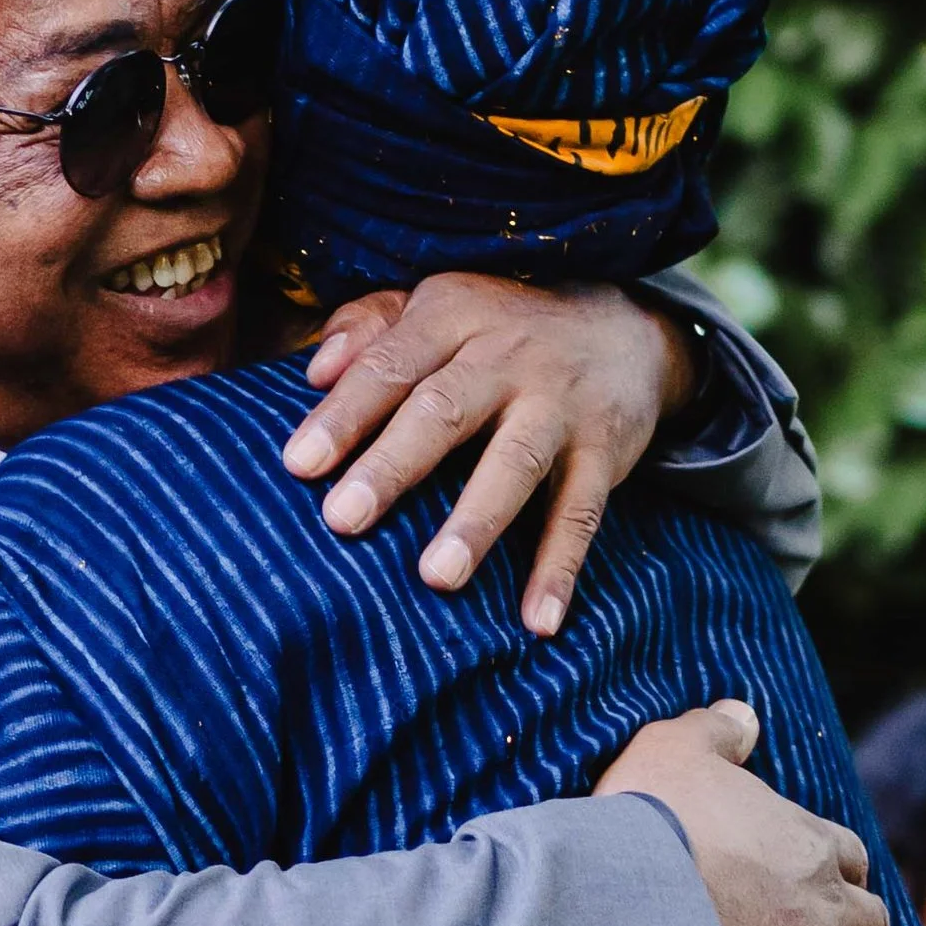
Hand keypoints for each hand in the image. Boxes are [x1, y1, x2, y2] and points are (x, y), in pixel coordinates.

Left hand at [281, 278, 701, 637]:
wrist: (626, 327)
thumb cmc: (498, 329)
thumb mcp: (436, 305)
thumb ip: (369, 328)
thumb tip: (312, 370)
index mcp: (452, 317)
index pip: (390, 365)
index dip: (344, 413)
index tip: (299, 464)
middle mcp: (507, 356)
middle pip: (444, 411)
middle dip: (393, 466)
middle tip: (343, 520)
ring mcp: (560, 406)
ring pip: (515, 464)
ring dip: (477, 521)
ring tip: (437, 577)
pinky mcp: (604, 451)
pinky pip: (581, 515)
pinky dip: (561, 569)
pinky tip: (539, 621)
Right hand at [600, 700, 906, 925]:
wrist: (630, 897)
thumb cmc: (647, 821)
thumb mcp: (674, 748)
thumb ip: (714, 729)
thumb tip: (745, 712)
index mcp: (807, 840)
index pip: (850, 859)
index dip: (846, 877)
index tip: (843, 891)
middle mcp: (827, 901)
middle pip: (871, 924)